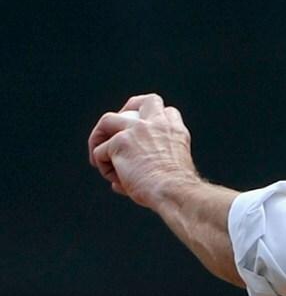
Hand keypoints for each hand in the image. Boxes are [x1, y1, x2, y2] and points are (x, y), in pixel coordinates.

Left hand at [88, 93, 198, 208]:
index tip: (150, 133)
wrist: (175, 193)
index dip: (156, 120)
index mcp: (174, 131)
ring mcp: (134, 130)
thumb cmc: (177, 191)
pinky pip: (100, 153)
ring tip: (98, 156)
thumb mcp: (174, 172)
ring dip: (99, 136)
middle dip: (126, 109)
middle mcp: (155, 124)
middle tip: (118, 129)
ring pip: (107, 120)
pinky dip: (105, 168)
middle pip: (140, 102)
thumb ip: (153, 167)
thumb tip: (120, 182)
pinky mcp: (118, 143)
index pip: (166, 112)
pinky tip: (116, 183)